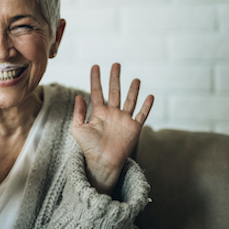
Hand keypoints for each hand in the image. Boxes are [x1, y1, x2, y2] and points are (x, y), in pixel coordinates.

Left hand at [72, 63, 153, 194]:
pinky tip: (150, 96)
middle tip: (116, 64)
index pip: (97, 92)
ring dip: (133, 89)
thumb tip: (78, 96)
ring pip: (130, 100)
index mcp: (98, 113)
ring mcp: (124, 120)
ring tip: (135, 78)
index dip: (96, 79)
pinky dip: (146, 106)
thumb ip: (78, 112)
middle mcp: (112, 114)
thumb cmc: (88, 148)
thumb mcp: (78, 129)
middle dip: (115, 78)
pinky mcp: (134, 128)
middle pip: (114, 92)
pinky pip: (142, 114)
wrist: (102, 163)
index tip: (95, 66)